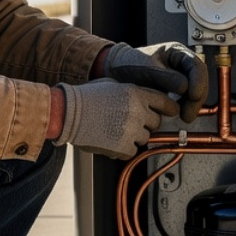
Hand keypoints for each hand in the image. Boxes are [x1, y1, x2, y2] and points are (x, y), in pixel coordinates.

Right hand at [57, 80, 178, 158]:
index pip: (165, 103)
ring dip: (134, 136)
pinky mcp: (122, 147)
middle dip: (146, 123)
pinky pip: (132, 151)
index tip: (169, 112)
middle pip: (156, 122)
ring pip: (145, 138)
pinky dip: (124, 149)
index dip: (168, 109)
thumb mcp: (113, 84)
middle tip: (130, 122)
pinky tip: (111, 140)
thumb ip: (133, 92)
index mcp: (136, 94)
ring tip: (116, 130)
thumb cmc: (85, 97)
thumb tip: (146, 99)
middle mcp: (137, 112)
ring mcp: (131, 131)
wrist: (67, 113)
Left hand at [101, 42, 208, 122]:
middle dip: (197, 98)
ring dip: (193, 105)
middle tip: (188, 113)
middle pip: (200, 80)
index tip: (194, 95)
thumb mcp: (146, 67)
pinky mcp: (176, 90)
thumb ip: (165, 76)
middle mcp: (182, 64)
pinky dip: (186, 107)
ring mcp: (181, 77)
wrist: (117, 71)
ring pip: (195, 91)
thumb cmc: (130, 63)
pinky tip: (180, 114)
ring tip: (185, 117)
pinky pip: (187, 99)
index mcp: (177, 52)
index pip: (196, 65)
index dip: (198, 81)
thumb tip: (185, 87)